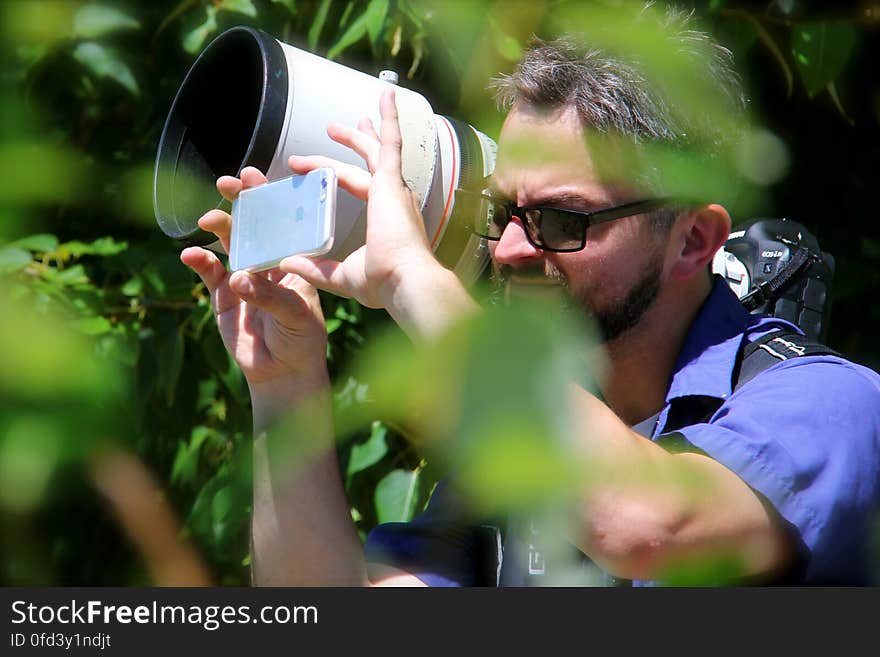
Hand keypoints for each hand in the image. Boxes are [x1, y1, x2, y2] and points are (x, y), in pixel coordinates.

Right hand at [180, 168, 328, 391]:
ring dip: (218, 227)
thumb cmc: (303, 339)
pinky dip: (199, 262)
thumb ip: (270, 297)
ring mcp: (244, 275)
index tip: (256, 177)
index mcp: (295, 260)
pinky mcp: (223, 294)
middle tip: (227, 183)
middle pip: (253, 224)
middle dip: (240, 202)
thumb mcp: (297, 316)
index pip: (283, 222)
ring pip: (229, 243)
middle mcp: (269, 261)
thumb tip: (239, 281)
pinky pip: (209, 273)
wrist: (284, 372)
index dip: (269, 198)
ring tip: (207, 219)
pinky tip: (189, 254)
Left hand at [281, 88, 440, 309]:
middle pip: (370, 160)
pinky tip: (386, 95)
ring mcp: (394, 188)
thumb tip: (286, 263)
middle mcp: (393, 198)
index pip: (358, 185)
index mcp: (385, 217)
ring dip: (361, 131)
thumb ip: (317, 268)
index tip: (307, 168)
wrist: (406, 282)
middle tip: (334, 128)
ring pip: (377, 148)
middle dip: (354, 142)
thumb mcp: (343, 275)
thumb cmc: (384, 284)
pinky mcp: (391, 182)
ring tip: (351, 112)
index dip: (333, 174)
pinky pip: (391, 142)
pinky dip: (390, 118)